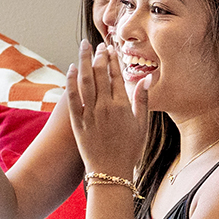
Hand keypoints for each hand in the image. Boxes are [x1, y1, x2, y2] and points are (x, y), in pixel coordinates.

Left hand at [63, 42, 150, 181]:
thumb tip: (146, 77)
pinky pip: (73, 98)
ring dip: (84, 61)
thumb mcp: (143, 126)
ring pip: (86, 81)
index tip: (110, 49)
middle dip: (98, 56)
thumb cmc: (129, 151)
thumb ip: (143, 101)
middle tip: (96, 44)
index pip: (117, 76)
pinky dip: (71, 81)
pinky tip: (71, 68)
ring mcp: (90, 114)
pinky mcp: (78, 123)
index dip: (113, 60)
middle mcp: (106, 107)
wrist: (110, 173)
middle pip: (101, 74)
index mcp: (123, 106)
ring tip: (83, 47)